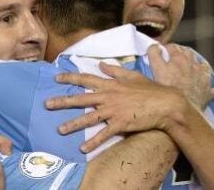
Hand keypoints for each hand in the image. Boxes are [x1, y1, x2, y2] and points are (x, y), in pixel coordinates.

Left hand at [45, 44, 213, 152]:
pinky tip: (82, 148)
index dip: (70, 78)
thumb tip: (101, 64)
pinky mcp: (121, 124)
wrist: (166, 103)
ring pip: (89, 118)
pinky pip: (104, 134)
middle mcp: (109, 96)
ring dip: (73, 124)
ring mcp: (114, 110)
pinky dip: (93, 142)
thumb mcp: (133, 75)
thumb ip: (115, 70)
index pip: (86, 79)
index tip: (56, 78)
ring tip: (60, 130)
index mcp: (111, 84)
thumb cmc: (151, 89)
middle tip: (47, 104)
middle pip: (81, 98)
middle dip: (63, 101)